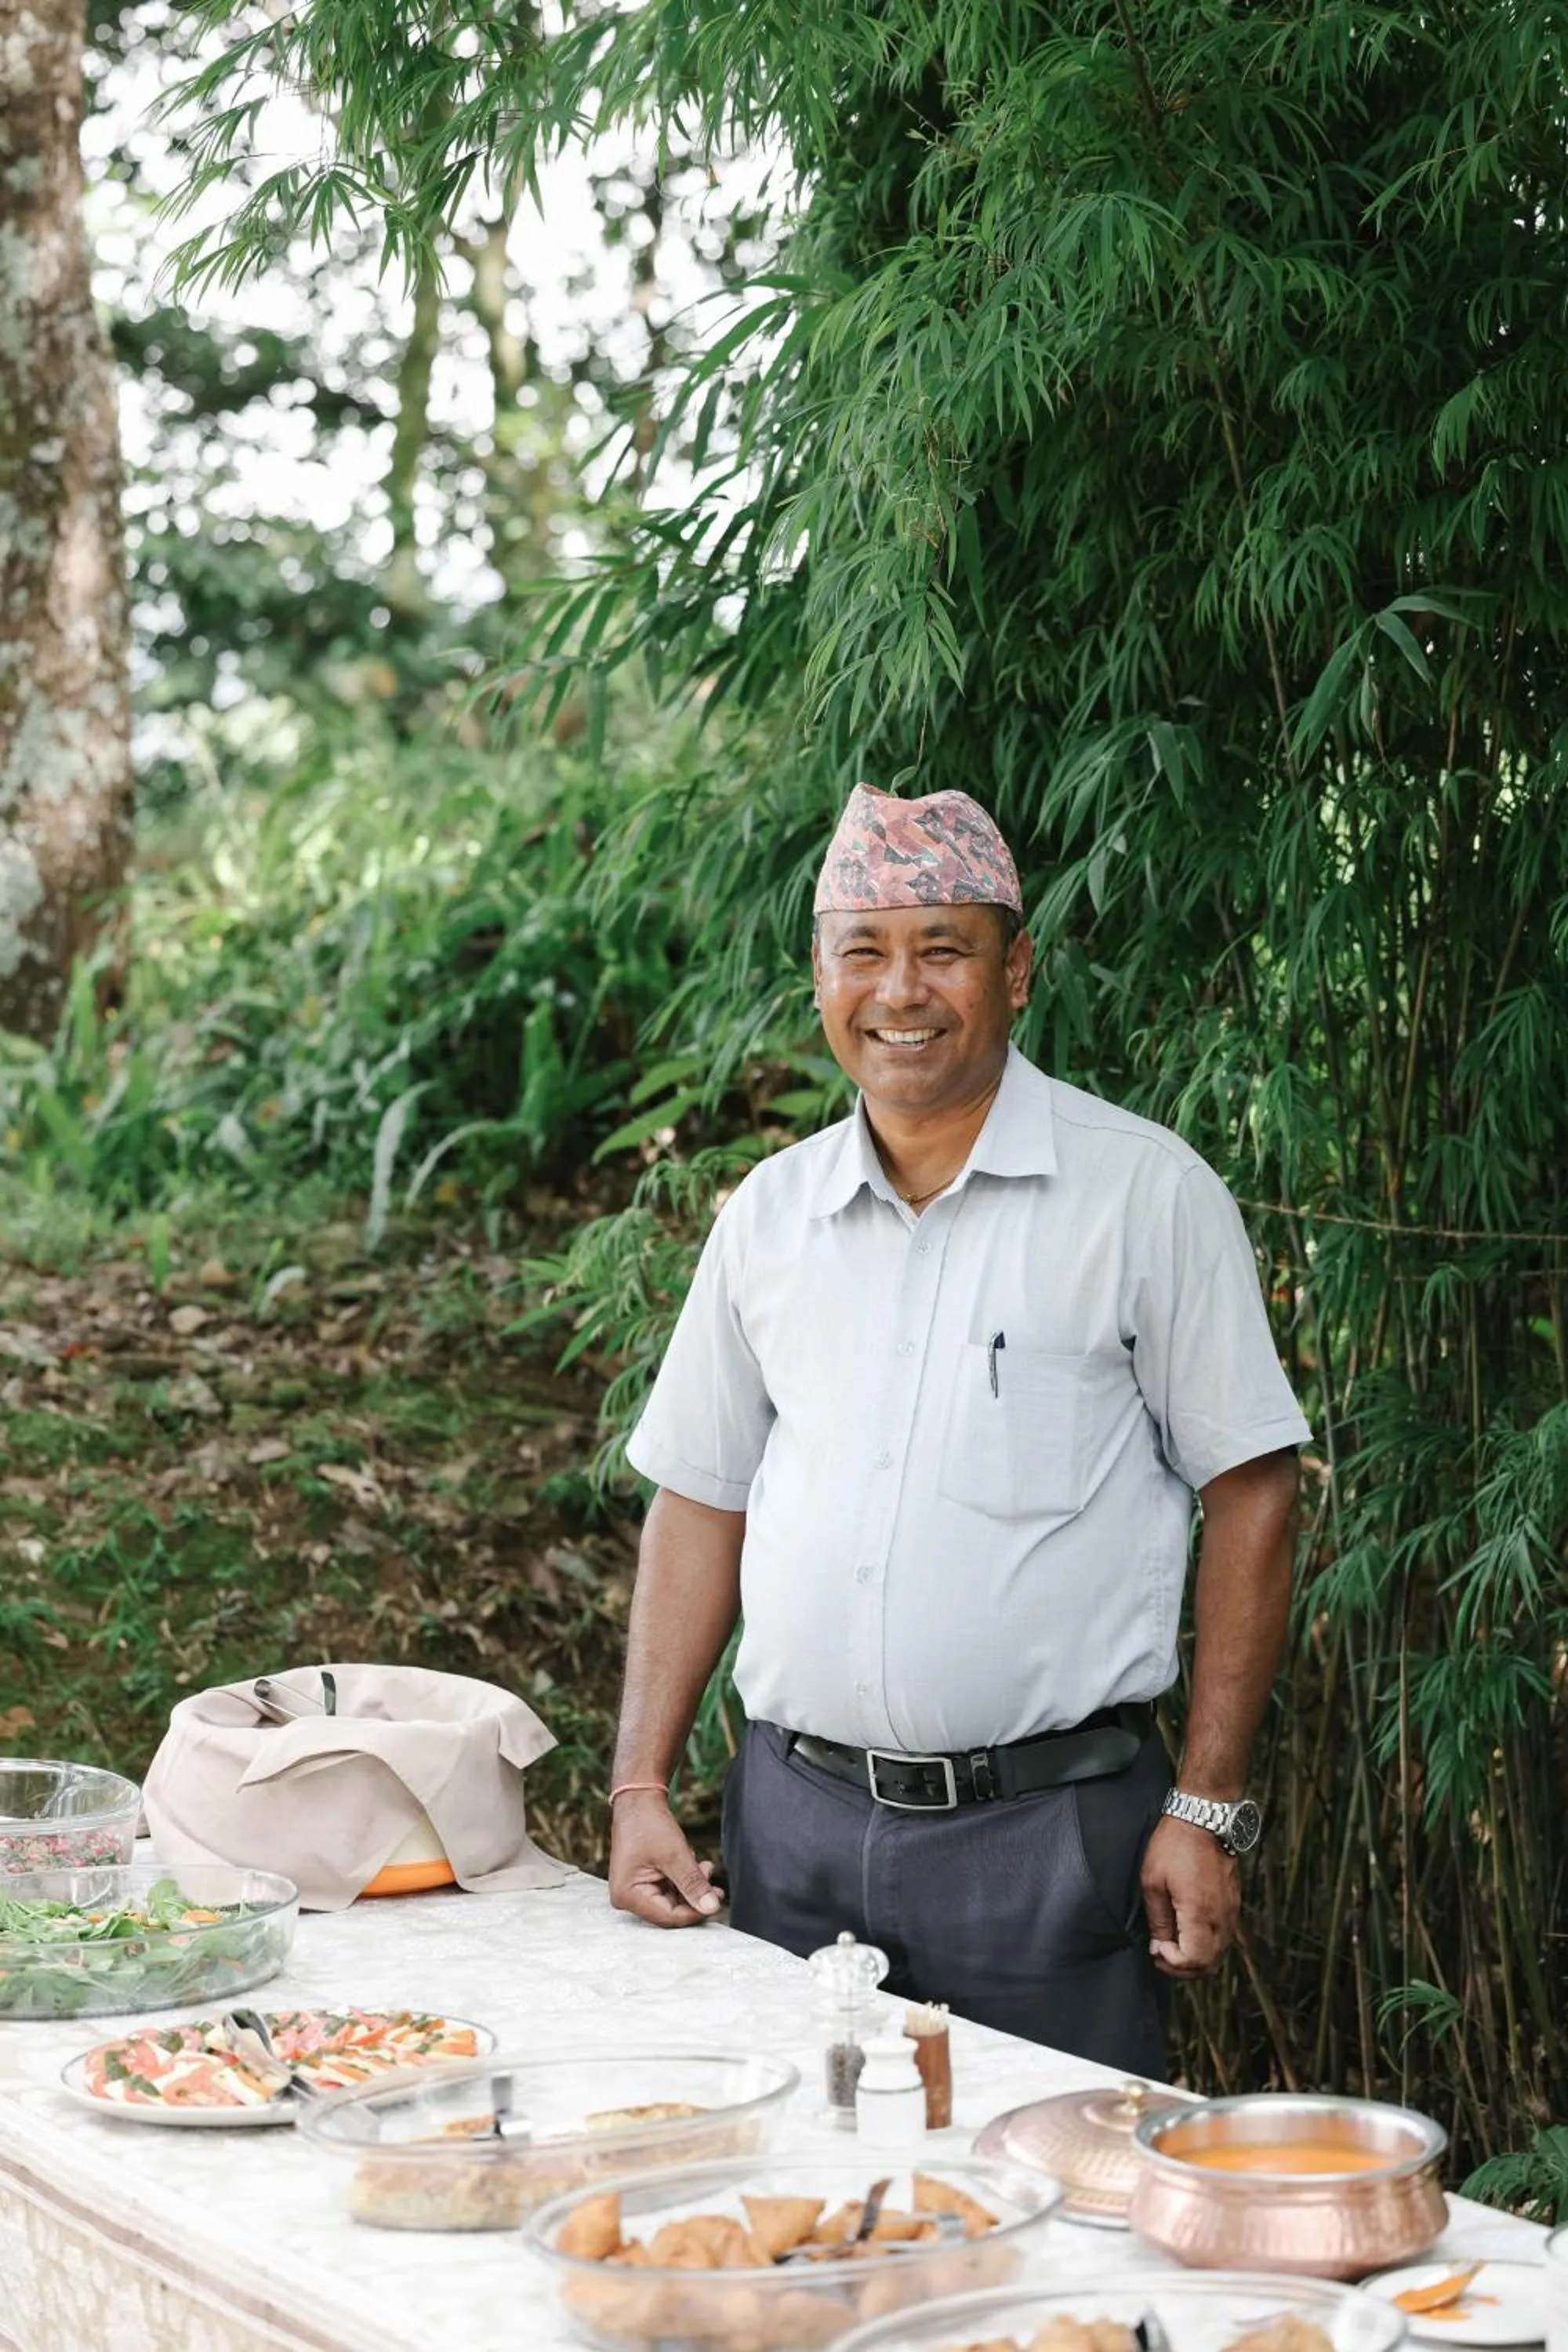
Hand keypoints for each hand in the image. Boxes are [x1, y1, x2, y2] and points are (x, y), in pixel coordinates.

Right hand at [608, 1791, 722, 1927]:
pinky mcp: (642, 1882)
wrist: (638, 1800)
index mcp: (627, 1896)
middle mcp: (626, 1898)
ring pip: (672, 1900)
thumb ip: (693, 1884)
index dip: (694, 1911)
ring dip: (691, 1886)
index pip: (667, 1917)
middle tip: (714, 1883)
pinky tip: (693, 1864)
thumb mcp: (675, 1855)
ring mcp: (634, 1890)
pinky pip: (668, 1889)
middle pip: (670, 1910)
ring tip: (705, 1867)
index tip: (716, 1900)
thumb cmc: (649, 1824)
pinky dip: (683, 1880)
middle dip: (694, 1896)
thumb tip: (712, 1908)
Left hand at [1140, 1813, 1239, 1976]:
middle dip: (1183, 1968)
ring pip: (1218, 1953)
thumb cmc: (1175, 1844)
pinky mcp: (1233, 1903)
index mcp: (1200, 1913)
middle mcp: (1222, 1917)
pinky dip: (1206, 1944)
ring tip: (1172, 1943)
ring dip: (1195, 1957)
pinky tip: (1187, 1930)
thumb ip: (1158, 1920)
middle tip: (1161, 1953)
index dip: (1172, 1963)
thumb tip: (1158, 1948)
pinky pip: (1223, 1936)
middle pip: (1209, 1965)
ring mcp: (1231, 1911)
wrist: (1205, 1817)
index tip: (1156, 1948)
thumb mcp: (1153, 1881)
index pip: (1194, 1961)